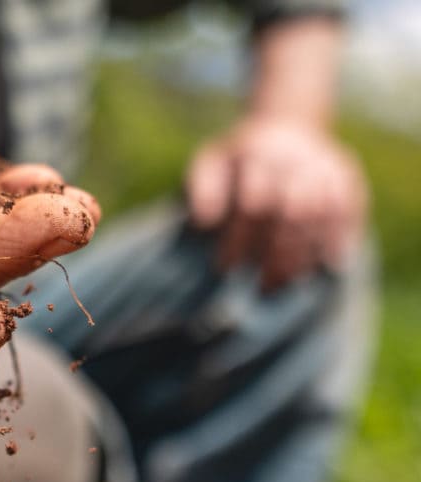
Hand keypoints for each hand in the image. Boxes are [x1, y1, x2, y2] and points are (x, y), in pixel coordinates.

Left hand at [187, 116, 366, 289]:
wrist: (286, 124)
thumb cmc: (238, 159)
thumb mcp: (210, 163)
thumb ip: (203, 189)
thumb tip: (204, 222)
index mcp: (256, 154)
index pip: (252, 204)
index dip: (239, 239)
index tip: (225, 268)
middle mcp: (294, 158)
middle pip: (291, 212)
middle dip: (276, 254)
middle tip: (262, 286)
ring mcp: (324, 165)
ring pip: (320, 214)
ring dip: (304, 254)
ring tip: (286, 283)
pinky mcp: (347, 175)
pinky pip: (348, 210)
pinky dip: (338, 240)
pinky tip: (325, 267)